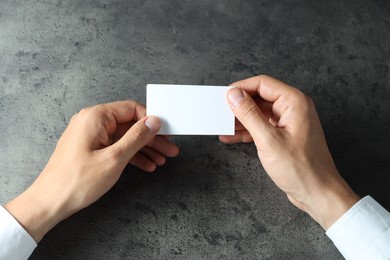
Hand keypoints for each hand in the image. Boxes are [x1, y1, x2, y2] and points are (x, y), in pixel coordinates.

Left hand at [5, 100, 178, 241]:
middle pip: (130, 125)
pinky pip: (116, 147)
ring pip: (125, 138)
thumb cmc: (77, 181)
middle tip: (169, 149)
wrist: (51, 202)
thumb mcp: (115, 158)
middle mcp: (92, 122)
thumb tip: (153, 122)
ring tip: (161, 160)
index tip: (165, 132)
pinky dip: (131, 155)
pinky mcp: (91, 148)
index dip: (151, 121)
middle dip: (151, 139)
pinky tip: (146, 165)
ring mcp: (91, 136)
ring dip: (144, 149)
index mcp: (96, 117)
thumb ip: (137, 137)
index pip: (131, 109)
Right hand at [219, 75, 359, 229]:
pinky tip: (232, 137)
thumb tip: (234, 95)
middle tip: (221, 112)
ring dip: (241, 120)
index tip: (224, 96)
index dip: (241, 88)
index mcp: (294, 102)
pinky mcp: (284, 135)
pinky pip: (262, 126)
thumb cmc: (301, 168)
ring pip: (259, 113)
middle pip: (260, 97)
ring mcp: (289, 122)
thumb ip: (249, 114)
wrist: (317, 193)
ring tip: (223, 127)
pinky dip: (248, 131)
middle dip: (239, 105)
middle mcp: (293, 108)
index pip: (262, 84)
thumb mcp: (268, 140)